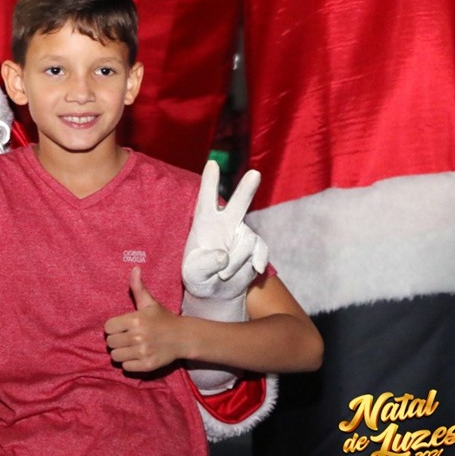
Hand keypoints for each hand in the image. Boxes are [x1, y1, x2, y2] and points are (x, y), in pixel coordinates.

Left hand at [105, 268, 183, 372]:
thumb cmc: (163, 319)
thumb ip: (138, 287)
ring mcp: (142, 352)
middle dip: (116, 340)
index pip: (108, 328)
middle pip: (110, 343)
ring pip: (115, 357)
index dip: (113, 327)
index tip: (122, 327)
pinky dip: (129, 363)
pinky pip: (126, 368)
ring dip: (121, 353)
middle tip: (127, 337)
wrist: (183, 338)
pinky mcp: (147, 365)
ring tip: (131, 347)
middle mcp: (138, 337)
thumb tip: (134, 268)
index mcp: (135, 320)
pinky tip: (137, 356)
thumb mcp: (150, 303)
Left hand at [182, 161, 267, 301]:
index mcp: (204, 222)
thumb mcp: (193, 273)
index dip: (209, 182)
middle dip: (246, 189)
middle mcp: (225, 222)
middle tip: (254, 174)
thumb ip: (204, 263)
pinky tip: (253, 270)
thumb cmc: (198, 276)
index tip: (212, 164)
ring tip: (223, 274)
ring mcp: (242, 233)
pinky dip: (257, 261)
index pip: (206, 198)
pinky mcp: (255, 247)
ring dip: (236, 261)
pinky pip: (261, 250)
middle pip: (237, 203)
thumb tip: (223, 255)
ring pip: (247, 241)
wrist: (216, 291)